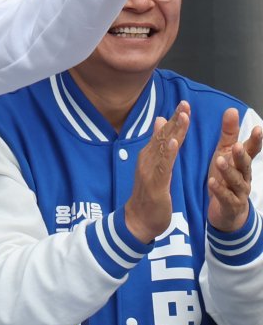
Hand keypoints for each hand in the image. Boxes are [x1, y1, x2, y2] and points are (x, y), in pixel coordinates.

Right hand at [124, 102, 189, 242]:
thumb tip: (160, 122)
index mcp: (149, 156)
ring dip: (173, 131)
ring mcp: (149, 170)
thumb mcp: (155, 169)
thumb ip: (159, 147)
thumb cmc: (149, 196)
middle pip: (162, 136)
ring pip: (163, 147)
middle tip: (185, 104)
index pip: (163, 134)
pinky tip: (173, 141)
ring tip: (183, 116)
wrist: (138, 220)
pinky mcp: (154, 183)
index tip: (184, 104)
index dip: (174, 119)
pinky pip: (162, 165)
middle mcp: (146, 160)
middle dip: (175, 120)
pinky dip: (167, 152)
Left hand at [207, 107, 262, 232]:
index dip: (256, 140)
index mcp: (242, 162)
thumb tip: (232, 109)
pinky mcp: (230, 204)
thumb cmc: (225, 176)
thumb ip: (229, 134)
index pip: (252, 150)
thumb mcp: (225, 153)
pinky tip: (211, 182)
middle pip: (245, 165)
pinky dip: (219, 190)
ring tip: (220, 161)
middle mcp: (244, 176)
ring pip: (236, 181)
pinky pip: (226, 197)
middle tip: (237, 146)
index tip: (258, 128)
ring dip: (228, 171)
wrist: (226, 210)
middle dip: (242, 156)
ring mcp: (239, 191)